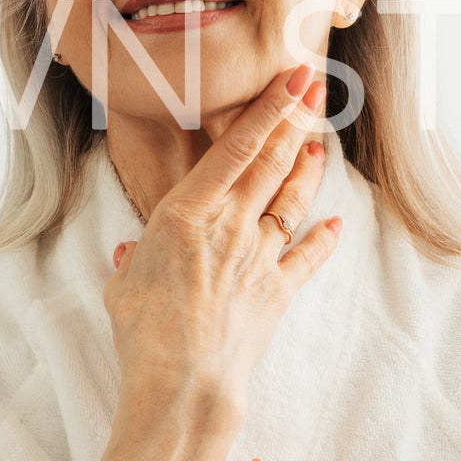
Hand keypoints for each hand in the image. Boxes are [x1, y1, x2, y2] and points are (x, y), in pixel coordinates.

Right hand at [103, 64, 340, 416]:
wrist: (184, 384)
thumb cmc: (143, 334)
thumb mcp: (124, 286)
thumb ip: (135, 260)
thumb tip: (135, 251)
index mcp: (188, 211)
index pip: (237, 146)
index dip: (269, 107)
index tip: (291, 77)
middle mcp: (232, 224)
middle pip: (273, 160)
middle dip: (296, 119)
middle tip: (316, 86)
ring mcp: (260, 255)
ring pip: (292, 198)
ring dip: (308, 167)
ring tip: (319, 143)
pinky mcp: (278, 290)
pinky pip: (308, 255)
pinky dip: (324, 237)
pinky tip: (336, 221)